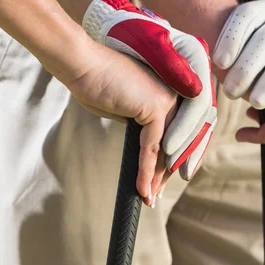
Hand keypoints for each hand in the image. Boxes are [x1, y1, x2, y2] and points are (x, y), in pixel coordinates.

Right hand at [64, 41, 177, 204]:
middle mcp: (176, 94)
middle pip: (179, 143)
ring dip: (156, 178)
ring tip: (148, 199)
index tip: (162, 180)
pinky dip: (146, 172)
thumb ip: (140, 122)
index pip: (181, 132)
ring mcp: (169, 99)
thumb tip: (149, 145)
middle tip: (155, 195)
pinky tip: (142, 190)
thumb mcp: (125, 108)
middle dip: (165, 174)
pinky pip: (153, 148)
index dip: (173, 159)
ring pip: (168, 149)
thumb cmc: (96, 83)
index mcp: (171, 91)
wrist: (83, 65)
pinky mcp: (156, 107)